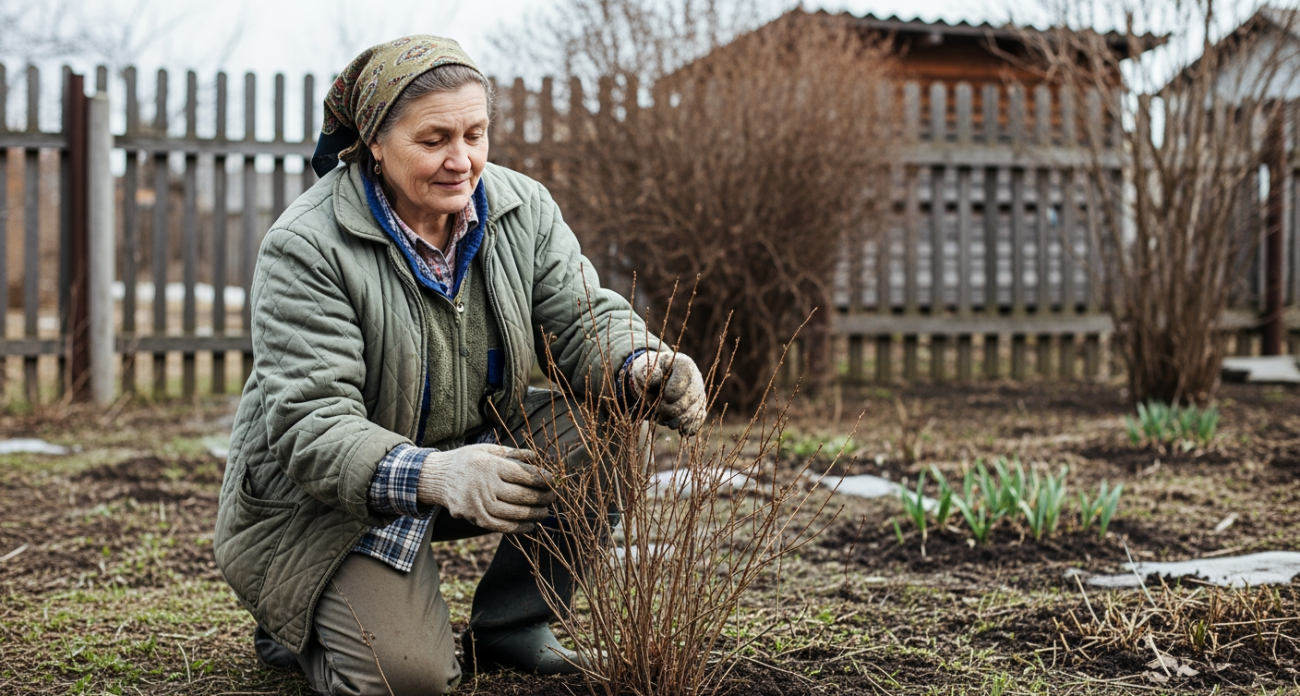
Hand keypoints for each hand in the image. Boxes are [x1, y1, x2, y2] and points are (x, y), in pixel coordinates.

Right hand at [416, 444, 556, 533]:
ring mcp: (478, 503)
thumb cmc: (467, 460)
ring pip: (513, 513)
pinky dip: (519, 528)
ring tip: (545, 512)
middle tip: (553, 498)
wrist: (437, 477)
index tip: (552, 480)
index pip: (522, 474)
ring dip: (534, 514)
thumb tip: (537, 457)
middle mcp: (484, 484)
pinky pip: (501, 526)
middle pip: (520, 495)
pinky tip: (531, 525)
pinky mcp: (474, 518)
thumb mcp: (487, 450)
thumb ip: (513, 453)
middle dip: (542, 498)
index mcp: (489, 465)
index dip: (541, 478)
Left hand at [626, 350, 706, 434]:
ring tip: (662, 418)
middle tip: (658, 411)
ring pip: (692, 414)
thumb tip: (657, 379)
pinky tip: (675, 427)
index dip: (672, 392)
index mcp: (684, 365)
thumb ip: (645, 371)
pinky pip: (697, 422)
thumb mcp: (643, 367)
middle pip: (689, 400)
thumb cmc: (650, 373)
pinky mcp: (699, 409)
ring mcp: (700, 396)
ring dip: (675, 421)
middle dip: (670, 410)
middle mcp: (696, 379)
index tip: (662, 397)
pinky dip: (685, 428)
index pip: (684, 380)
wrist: (658, 380)